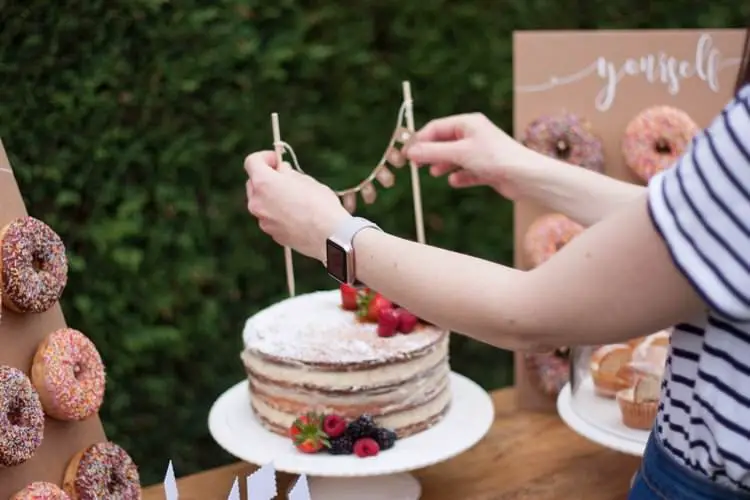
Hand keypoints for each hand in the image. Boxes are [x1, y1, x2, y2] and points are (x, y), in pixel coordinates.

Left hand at [244, 151, 350, 261]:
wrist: (330, 235)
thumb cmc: (320, 204)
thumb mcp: (305, 180)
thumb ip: (287, 174)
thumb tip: (281, 171)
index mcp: (264, 183)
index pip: (251, 162)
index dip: (264, 157)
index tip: (277, 160)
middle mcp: (257, 202)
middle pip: (253, 183)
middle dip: (267, 178)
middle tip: (286, 178)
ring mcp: (263, 220)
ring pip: (262, 203)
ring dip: (272, 197)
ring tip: (294, 199)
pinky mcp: (272, 234)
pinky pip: (270, 218)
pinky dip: (279, 214)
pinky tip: (297, 216)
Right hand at [404, 113, 533, 199]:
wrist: (526, 177)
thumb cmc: (495, 158)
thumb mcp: (459, 153)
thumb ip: (432, 152)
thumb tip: (410, 152)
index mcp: (468, 123)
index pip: (436, 127)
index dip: (420, 139)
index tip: (406, 153)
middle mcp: (474, 135)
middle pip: (444, 142)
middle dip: (430, 153)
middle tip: (415, 165)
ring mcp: (481, 151)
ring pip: (454, 157)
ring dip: (443, 165)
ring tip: (435, 173)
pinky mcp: (487, 168)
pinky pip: (467, 171)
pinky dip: (459, 176)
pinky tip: (455, 181)